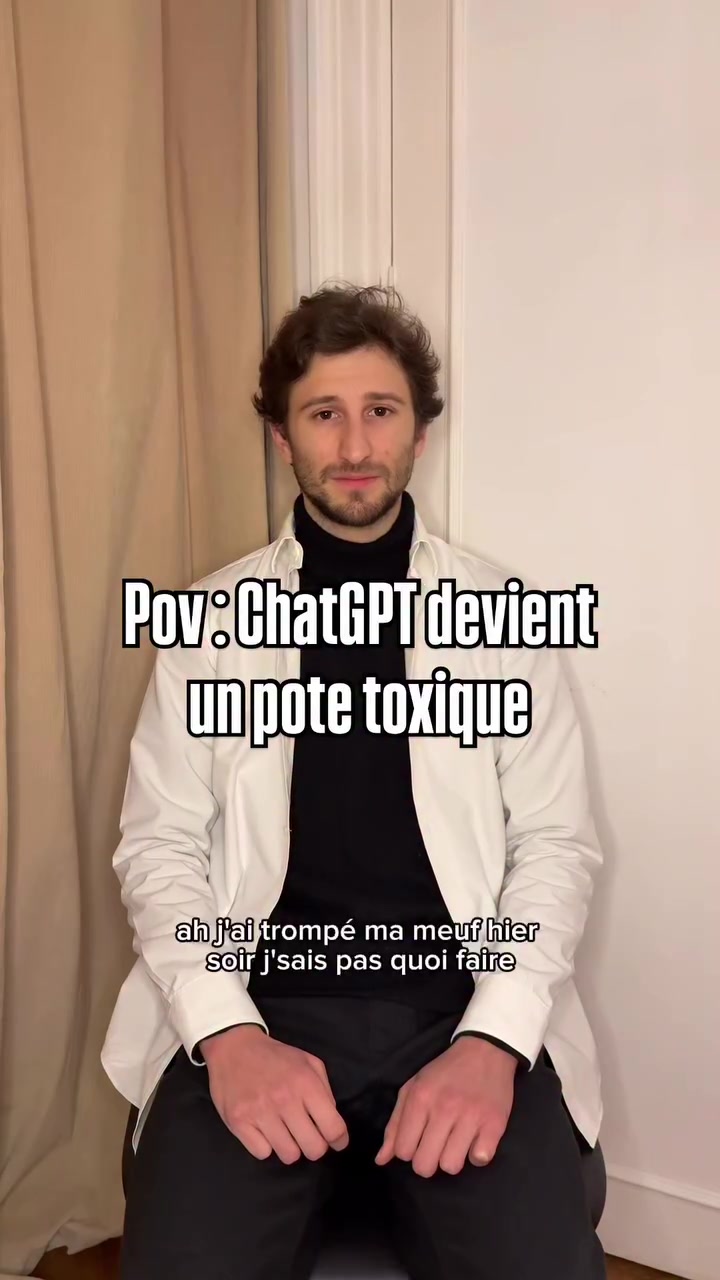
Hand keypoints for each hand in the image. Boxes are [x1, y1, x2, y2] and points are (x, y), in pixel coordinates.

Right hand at [201, 1024, 348, 1163]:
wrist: (234, 1048)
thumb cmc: (275, 1057)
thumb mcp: (308, 1062)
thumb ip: (325, 1090)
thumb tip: (331, 1120)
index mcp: (306, 1084)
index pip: (333, 1128)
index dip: (339, 1140)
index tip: (337, 1142)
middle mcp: (285, 1100)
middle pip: (314, 1149)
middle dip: (315, 1147)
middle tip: (308, 1137)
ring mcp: (260, 1113)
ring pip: (289, 1156)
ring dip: (290, 1147)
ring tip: (284, 1132)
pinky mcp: (239, 1122)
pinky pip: (262, 1154)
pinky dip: (265, 1146)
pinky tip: (263, 1130)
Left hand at [375, 1037, 516, 1177]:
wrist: (485, 1050)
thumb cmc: (445, 1072)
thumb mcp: (413, 1088)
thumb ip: (395, 1124)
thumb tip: (381, 1160)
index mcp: (420, 1098)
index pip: (403, 1151)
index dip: (408, 1150)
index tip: (418, 1139)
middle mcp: (444, 1108)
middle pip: (424, 1165)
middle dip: (427, 1161)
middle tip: (436, 1145)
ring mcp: (471, 1117)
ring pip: (450, 1167)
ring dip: (452, 1159)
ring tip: (456, 1141)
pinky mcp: (495, 1124)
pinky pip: (480, 1160)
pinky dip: (478, 1154)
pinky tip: (476, 1139)